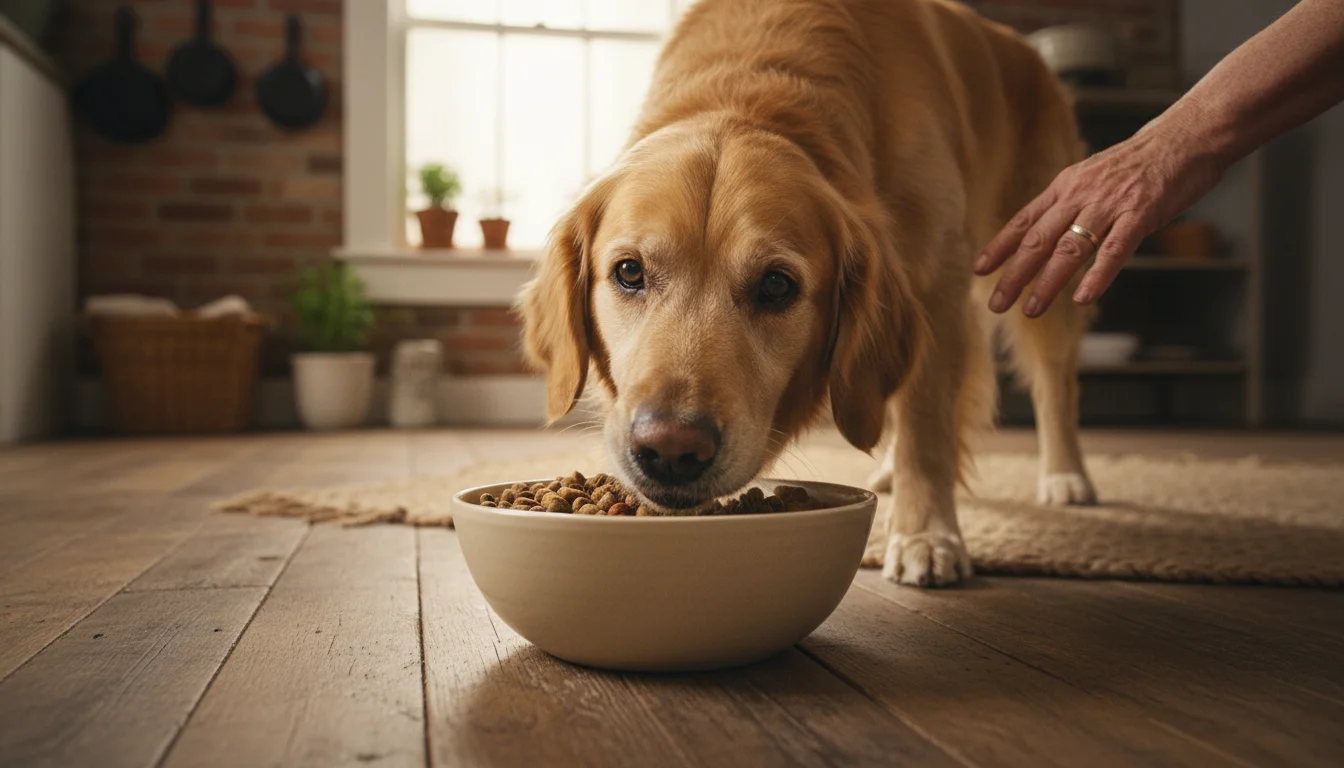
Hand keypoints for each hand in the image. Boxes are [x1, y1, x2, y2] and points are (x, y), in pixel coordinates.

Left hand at [974, 119, 1225, 316]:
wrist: (1185, 136)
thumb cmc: (1141, 162)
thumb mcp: (1093, 176)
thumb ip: (1071, 204)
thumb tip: (1049, 234)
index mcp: (1066, 186)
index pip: (1024, 220)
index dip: (1000, 246)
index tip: (979, 270)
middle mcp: (1081, 195)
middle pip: (1039, 239)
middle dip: (1014, 274)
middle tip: (996, 304)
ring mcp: (1110, 205)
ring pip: (1070, 248)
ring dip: (1048, 282)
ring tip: (1031, 309)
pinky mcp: (1141, 214)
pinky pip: (1114, 250)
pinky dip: (1098, 276)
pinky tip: (1084, 299)